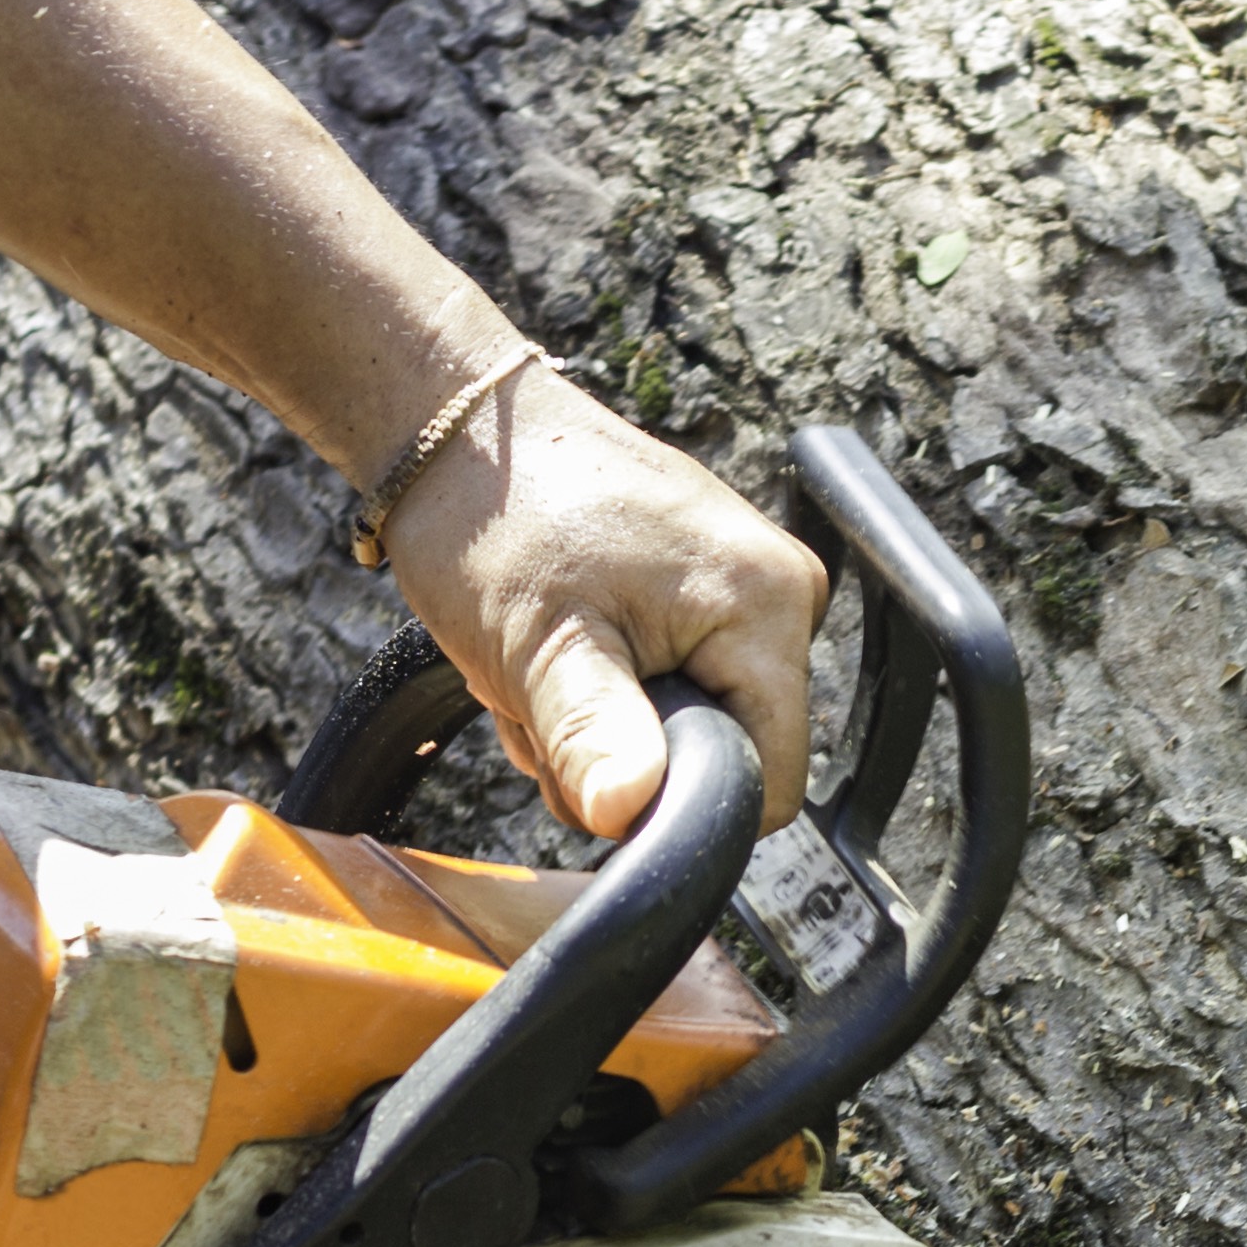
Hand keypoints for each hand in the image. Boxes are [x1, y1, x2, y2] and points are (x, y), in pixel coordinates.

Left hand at [374, 366, 829, 837]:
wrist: (465, 435)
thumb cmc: (496, 519)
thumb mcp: (538, 644)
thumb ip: (591, 734)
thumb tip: (627, 811)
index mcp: (766, 605)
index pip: (771, 784)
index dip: (680, 804)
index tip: (594, 763)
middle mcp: (781, 594)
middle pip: (728, 757)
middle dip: (628, 759)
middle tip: (547, 701)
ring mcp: (748, 588)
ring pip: (690, 729)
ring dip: (604, 727)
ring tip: (545, 668)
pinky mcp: (711, 590)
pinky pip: (675, 685)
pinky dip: (608, 691)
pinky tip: (562, 650)